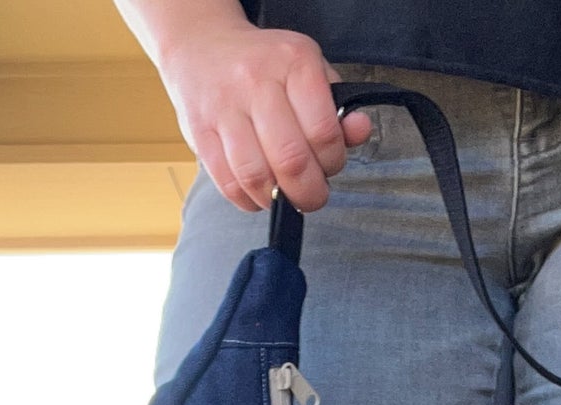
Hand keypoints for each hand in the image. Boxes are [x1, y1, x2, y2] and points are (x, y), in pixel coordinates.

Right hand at [158, 20, 372, 212]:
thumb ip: (336, 107)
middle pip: (290, 159)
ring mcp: (224, 108)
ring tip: (283, 197)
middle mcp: (256, 82)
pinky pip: (227, 183)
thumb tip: (359, 131)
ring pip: (256, 176)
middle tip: (311, 197)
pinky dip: (248, 200)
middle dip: (308, 192)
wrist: (203, 47)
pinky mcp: (200, 132)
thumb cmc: (265, 67)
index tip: (329, 168)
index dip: (332, 163)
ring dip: (276, 200)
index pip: (323, 131)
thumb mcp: (308, 72)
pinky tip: (257, 195)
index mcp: (293, 62)